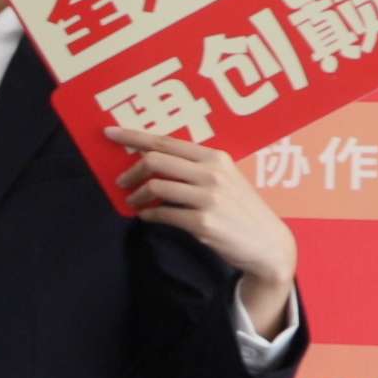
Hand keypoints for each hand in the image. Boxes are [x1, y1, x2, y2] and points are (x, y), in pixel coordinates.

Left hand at [120, 136, 300, 330]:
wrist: (268, 244)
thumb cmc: (241, 210)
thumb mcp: (226, 179)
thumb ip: (194, 168)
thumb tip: (151, 159)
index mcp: (215, 158)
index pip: (165, 141)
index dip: (133, 136)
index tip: (109, 133)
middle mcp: (212, 174)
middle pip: (154, 160)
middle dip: (130, 171)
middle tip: (121, 182)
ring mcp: (208, 198)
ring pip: (154, 186)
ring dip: (136, 196)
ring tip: (134, 202)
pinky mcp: (202, 223)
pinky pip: (161, 213)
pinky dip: (147, 214)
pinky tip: (147, 216)